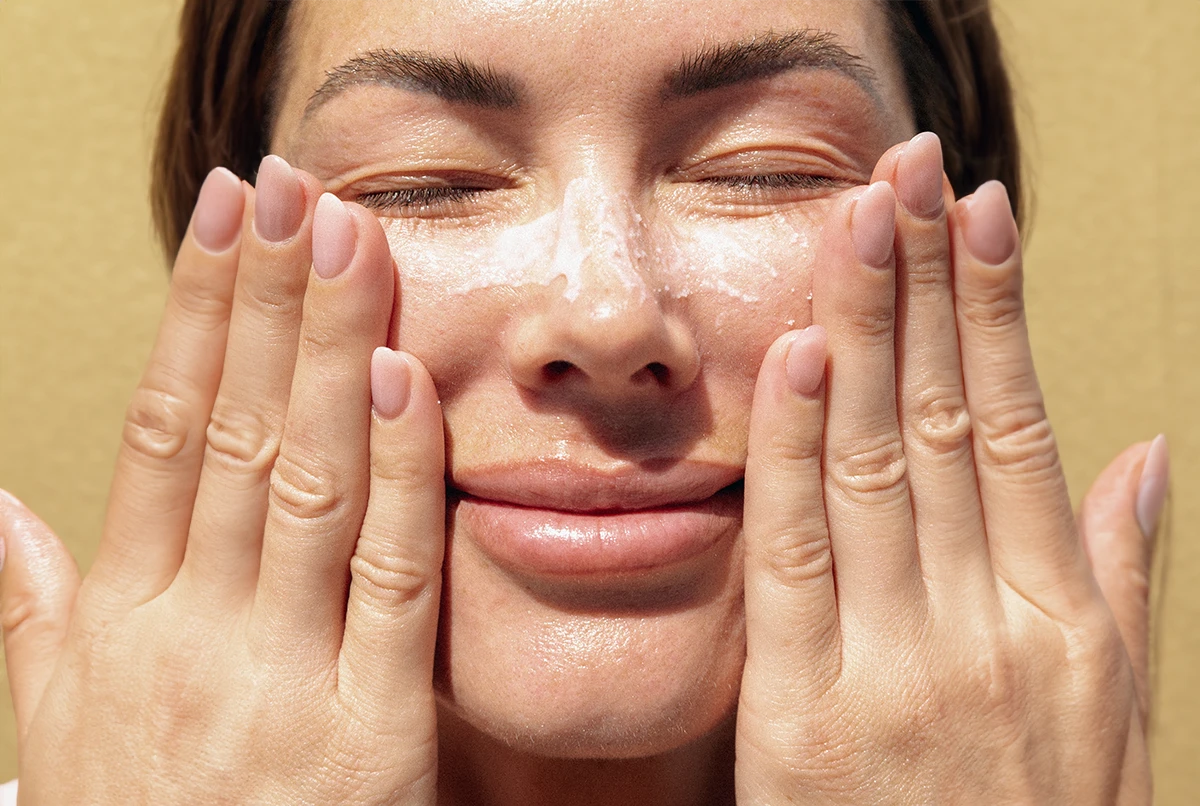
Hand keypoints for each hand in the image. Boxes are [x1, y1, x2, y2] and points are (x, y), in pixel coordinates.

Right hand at [0, 158, 444, 803]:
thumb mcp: (62, 724)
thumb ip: (33, 609)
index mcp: (121, 620)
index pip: (161, 431)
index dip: (194, 317)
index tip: (223, 221)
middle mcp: (194, 635)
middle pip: (236, 434)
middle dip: (266, 301)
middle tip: (294, 188)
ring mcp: (282, 680)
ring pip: (308, 483)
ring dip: (331, 352)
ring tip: (352, 242)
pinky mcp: (374, 733)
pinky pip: (389, 583)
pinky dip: (398, 477)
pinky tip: (405, 381)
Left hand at [737, 133, 1158, 803]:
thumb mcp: (1110, 719)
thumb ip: (1122, 582)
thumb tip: (1148, 455)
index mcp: (1063, 620)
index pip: (1018, 422)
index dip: (994, 310)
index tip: (977, 213)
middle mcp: (989, 625)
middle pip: (946, 415)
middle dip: (925, 282)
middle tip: (908, 169)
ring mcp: (900, 665)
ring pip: (877, 458)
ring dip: (864, 325)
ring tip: (856, 217)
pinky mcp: (806, 712)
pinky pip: (798, 554)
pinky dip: (798, 448)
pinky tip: (798, 354)